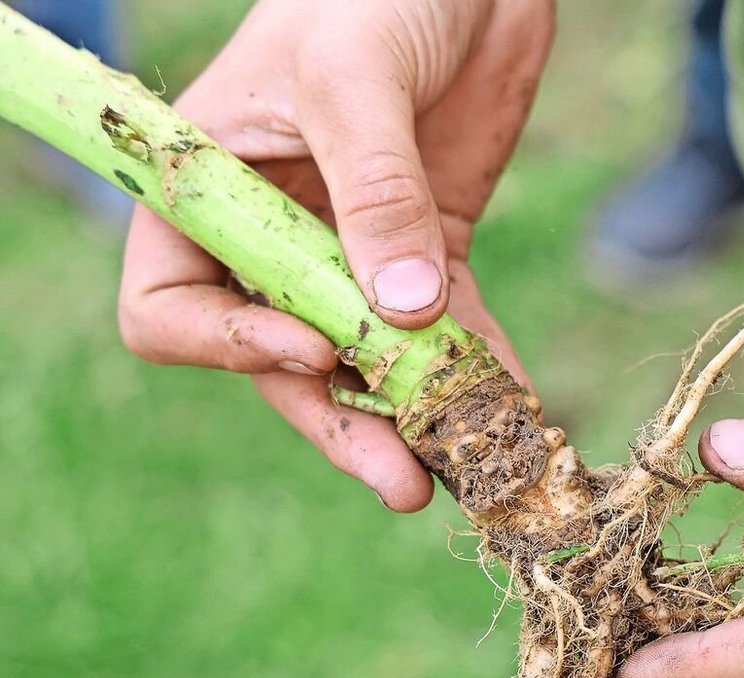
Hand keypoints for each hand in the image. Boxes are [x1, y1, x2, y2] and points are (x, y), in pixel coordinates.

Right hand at [117, 0, 553, 509]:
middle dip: (341, 422)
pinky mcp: (432, 250)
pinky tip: (517, 411)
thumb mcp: (354, 76)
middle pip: (284, 360)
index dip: (230, 346)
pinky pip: (450, 330)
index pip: (172, 307)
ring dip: (416, 419)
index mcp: (210, 191)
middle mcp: (275, 236)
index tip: (313, 345)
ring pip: (371, 362)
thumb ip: (373, 191)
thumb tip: (400, 313)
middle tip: (402, 481)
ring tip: (467, 471)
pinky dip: (482, 372)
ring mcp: (357, 251)